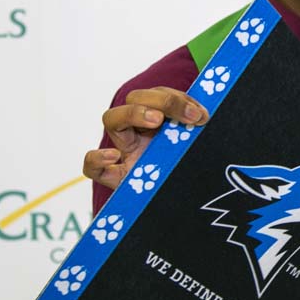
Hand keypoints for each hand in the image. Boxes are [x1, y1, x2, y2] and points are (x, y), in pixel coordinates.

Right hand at [82, 87, 208, 189]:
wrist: (181, 204)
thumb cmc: (187, 171)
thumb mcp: (194, 149)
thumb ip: (197, 132)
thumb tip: (207, 118)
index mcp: (158, 120)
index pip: (159, 95)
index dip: (178, 98)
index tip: (200, 114)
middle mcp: (139, 131)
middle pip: (135, 98)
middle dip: (161, 100)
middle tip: (186, 115)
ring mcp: (125, 152)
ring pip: (111, 119)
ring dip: (133, 113)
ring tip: (156, 120)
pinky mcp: (117, 178)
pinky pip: (92, 167)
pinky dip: (97, 159)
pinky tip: (114, 157)